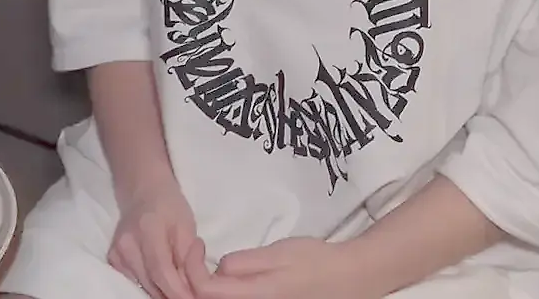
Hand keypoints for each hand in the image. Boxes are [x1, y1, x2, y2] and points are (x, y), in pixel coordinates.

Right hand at [109, 178, 210, 298]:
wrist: (143, 192)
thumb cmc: (170, 207)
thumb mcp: (187, 228)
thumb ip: (187, 260)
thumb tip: (190, 289)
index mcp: (148, 229)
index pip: (160, 270)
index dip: (177, 290)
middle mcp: (127, 244)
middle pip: (151, 283)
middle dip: (172, 294)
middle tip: (190, 295)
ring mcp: (116, 253)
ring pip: (143, 286)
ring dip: (162, 292)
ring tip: (178, 287)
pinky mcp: (112, 260)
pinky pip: (134, 282)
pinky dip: (151, 286)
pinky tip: (162, 280)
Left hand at [194, 237, 367, 298]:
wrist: (348, 278)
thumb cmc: (315, 261)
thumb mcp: (278, 252)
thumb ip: (244, 262)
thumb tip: (216, 268)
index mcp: (254, 296)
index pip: (204, 290)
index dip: (190, 268)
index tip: (197, 246)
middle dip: (193, 279)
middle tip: (196, 254)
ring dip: (205, 287)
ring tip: (204, 263)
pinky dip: (220, 292)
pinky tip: (222, 278)